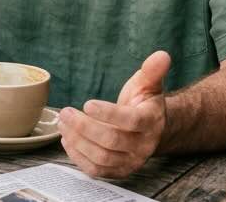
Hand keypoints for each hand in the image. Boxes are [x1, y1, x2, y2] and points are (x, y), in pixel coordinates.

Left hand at [59, 50, 169, 178]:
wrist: (150, 129)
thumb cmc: (143, 102)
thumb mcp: (148, 84)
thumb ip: (153, 71)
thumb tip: (162, 55)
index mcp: (150, 122)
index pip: (130, 121)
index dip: (108, 114)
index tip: (87, 103)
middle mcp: (142, 145)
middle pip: (111, 141)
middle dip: (84, 127)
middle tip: (66, 112)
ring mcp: (130, 161)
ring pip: (102, 158)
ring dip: (78, 141)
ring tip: (62, 123)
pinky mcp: (118, 171)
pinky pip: (97, 171)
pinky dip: (78, 157)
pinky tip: (67, 139)